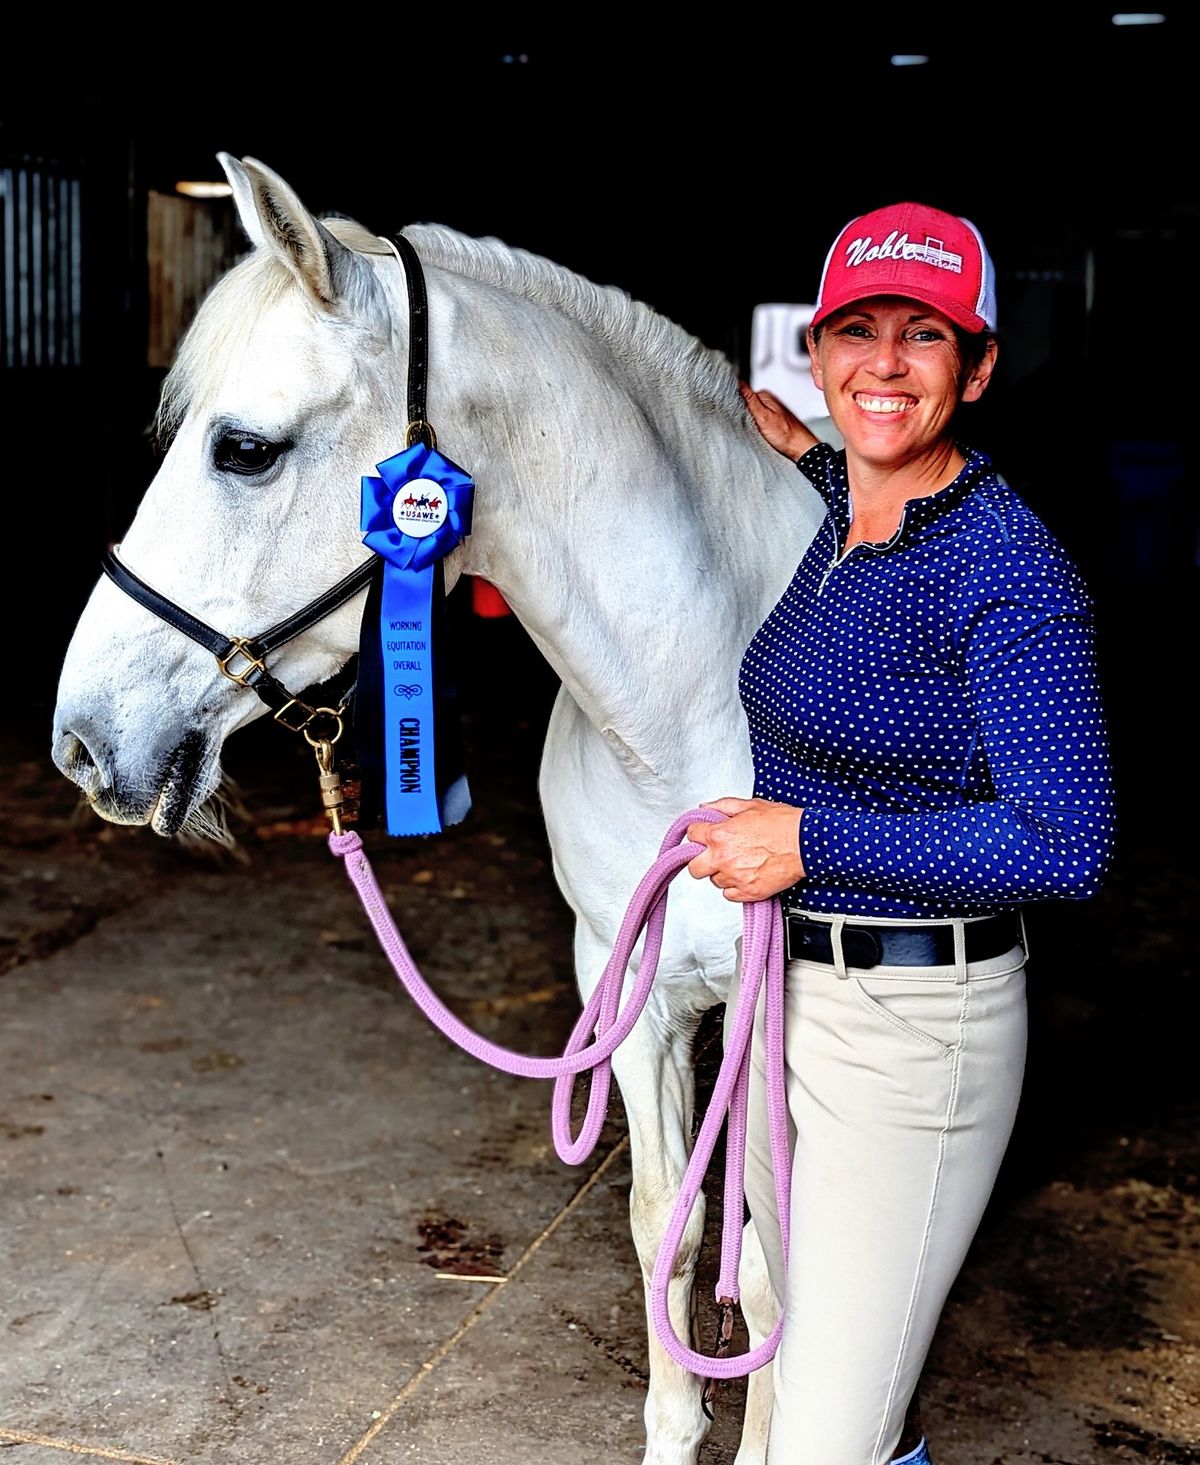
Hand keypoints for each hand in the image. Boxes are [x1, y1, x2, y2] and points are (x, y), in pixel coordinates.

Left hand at [686, 797, 804, 901]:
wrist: (807, 843)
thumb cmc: (784, 824)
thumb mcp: (750, 805)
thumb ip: (723, 806)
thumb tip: (706, 808)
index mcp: (720, 835)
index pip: (691, 835)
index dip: (698, 833)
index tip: (703, 835)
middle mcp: (724, 858)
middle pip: (694, 868)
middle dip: (701, 860)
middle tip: (714, 855)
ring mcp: (735, 877)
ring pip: (714, 881)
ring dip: (722, 873)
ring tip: (740, 862)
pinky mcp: (749, 892)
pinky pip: (729, 895)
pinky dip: (735, 887)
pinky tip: (746, 875)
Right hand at [738, 380, 818, 461]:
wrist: (799, 448)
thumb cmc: (785, 434)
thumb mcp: (763, 416)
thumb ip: (750, 399)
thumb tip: (738, 382)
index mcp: (764, 396)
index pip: (741, 391)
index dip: (733, 400)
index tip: (729, 409)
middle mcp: (767, 401)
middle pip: (744, 403)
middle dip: (738, 411)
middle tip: (739, 422)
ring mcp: (768, 411)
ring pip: (748, 412)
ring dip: (745, 419)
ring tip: (746, 428)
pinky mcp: (769, 421)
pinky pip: (754, 420)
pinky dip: (751, 425)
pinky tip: (753, 432)